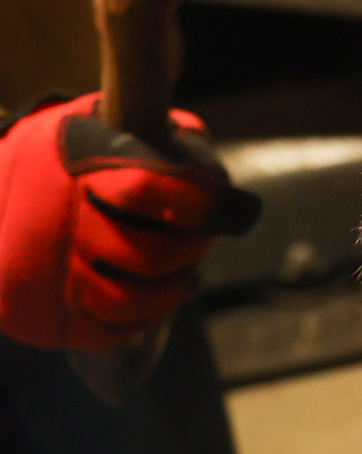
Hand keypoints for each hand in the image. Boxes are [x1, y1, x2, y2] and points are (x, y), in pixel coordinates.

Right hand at [0, 94, 257, 351]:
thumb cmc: (63, 153)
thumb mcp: (104, 121)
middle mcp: (61, 226)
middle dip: (194, 247)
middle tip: (203, 234)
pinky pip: (109, 332)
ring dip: (173, 287)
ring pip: (134, 301)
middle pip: (153, 256)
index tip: (231, 207)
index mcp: (81, 169)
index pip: (151, 190)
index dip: (202, 203)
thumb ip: (161, 137)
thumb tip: (212, 178)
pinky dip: (145, 317)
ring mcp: (47, 276)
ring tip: (184, 268)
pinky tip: (157, 293)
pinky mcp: (38, 315)